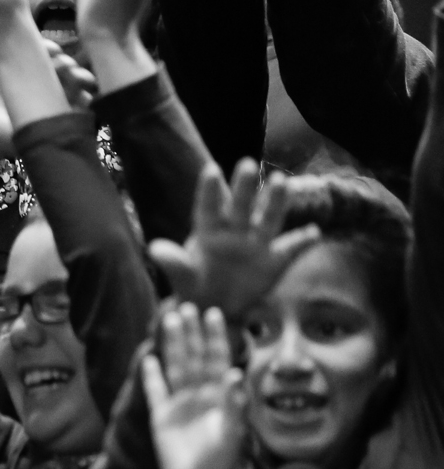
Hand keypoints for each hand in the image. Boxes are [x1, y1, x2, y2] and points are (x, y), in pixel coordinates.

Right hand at [143, 302, 246, 468]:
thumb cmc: (223, 464)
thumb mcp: (234, 433)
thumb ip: (234, 404)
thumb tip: (236, 373)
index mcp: (222, 397)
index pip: (218, 359)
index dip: (216, 337)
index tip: (213, 312)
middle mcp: (201, 395)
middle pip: (194, 357)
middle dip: (191, 332)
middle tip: (185, 306)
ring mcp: (179, 404)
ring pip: (175, 366)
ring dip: (171, 344)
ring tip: (167, 320)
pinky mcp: (161, 417)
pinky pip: (155, 390)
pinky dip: (151, 375)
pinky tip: (147, 357)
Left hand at [149, 160, 321, 317]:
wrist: (217, 305)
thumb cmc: (194, 285)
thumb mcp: (182, 276)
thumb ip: (172, 262)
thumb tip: (154, 248)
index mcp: (208, 231)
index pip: (207, 207)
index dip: (209, 190)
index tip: (210, 169)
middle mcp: (233, 231)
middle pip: (239, 206)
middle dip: (243, 186)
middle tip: (246, 163)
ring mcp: (256, 244)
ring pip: (267, 219)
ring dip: (275, 201)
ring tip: (282, 181)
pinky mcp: (274, 261)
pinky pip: (291, 249)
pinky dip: (303, 241)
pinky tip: (314, 231)